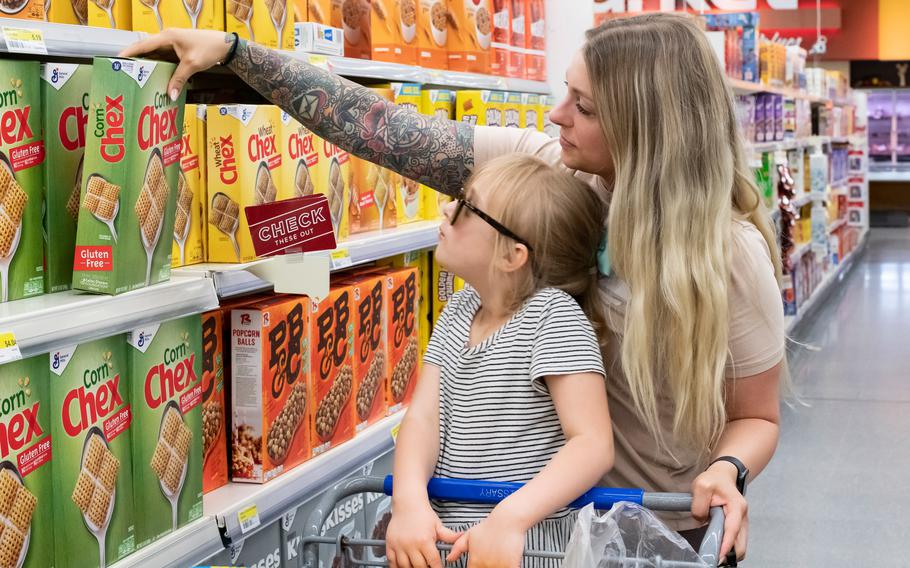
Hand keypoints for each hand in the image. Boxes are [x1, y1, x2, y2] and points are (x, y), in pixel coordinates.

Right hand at [118, 29, 233, 100]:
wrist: (224, 45)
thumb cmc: (209, 48)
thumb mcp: (192, 65)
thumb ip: (179, 79)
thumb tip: (170, 94)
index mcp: (167, 37)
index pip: (143, 45)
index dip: (129, 52)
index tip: (117, 60)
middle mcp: (167, 39)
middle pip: (146, 51)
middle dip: (136, 61)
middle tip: (125, 73)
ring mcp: (172, 45)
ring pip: (155, 56)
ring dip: (148, 66)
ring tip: (137, 78)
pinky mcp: (177, 51)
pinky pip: (164, 59)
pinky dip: (159, 68)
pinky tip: (156, 78)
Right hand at [386, 498, 459, 567]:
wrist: (407, 502)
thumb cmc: (422, 513)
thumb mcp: (438, 525)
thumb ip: (450, 535)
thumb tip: (462, 538)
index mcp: (425, 540)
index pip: (433, 562)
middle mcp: (411, 544)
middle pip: (420, 567)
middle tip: (428, 567)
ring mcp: (400, 545)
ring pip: (405, 567)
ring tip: (417, 567)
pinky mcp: (390, 544)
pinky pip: (392, 562)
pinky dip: (397, 567)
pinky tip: (403, 567)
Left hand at [445, 512, 524, 567]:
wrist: (507, 520)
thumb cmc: (490, 526)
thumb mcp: (469, 535)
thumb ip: (457, 548)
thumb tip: (449, 558)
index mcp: (475, 561)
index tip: (476, 565)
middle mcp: (486, 565)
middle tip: (488, 561)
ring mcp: (499, 566)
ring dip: (496, 567)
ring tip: (497, 561)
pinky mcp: (512, 565)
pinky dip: (509, 567)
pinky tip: (507, 563)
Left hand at [691, 462, 747, 561]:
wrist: (722, 475)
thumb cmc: (713, 479)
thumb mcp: (701, 486)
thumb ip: (699, 504)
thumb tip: (700, 520)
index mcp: (736, 507)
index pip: (733, 529)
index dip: (726, 544)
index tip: (719, 556)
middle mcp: (742, 517)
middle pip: (741, 544)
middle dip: (730, 554)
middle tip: (714, 559)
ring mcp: (741, 522)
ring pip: (739, 545)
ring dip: (729, 552)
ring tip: (714, 556)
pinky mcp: (736, 526)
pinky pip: (734, 541)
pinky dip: (728, 547)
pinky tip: (717, 548)